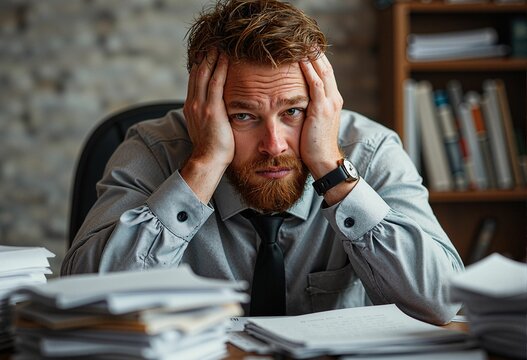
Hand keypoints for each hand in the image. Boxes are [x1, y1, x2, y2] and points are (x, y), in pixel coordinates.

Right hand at [183, 49, 233, 169]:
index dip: (199, 66)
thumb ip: (207, 115)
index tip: (206, 55)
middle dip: (204, 58)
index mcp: (190, 107)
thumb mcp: (205, 127)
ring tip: (219, 46)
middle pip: (197, 74)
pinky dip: (220, 68)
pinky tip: (225, 58)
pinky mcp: (211, 108)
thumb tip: (216, 110)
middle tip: (212, 45)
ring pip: (204, 74)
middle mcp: (192, 103)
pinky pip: (216, 82)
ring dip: (212, 58)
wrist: (208, 160)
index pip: (194, 81)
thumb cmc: (211, 148)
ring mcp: (200, 105)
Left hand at [299, 53, 343, 178]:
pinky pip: (316, 84)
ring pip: (322, 72)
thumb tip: (297, 101)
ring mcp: (330, 104)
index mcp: (332, 101)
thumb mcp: (314, 123)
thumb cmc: (315, 146)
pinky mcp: (322, 110)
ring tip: (301, 42)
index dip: (316, 59)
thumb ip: (309, 109)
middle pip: (326, 67)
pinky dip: (309, 70)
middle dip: (315, 52)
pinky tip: (301, 59)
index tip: (305, 47)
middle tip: (304, 38)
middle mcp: (334, 99)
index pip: (325, 73)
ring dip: (311, 56)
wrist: (324, 161)